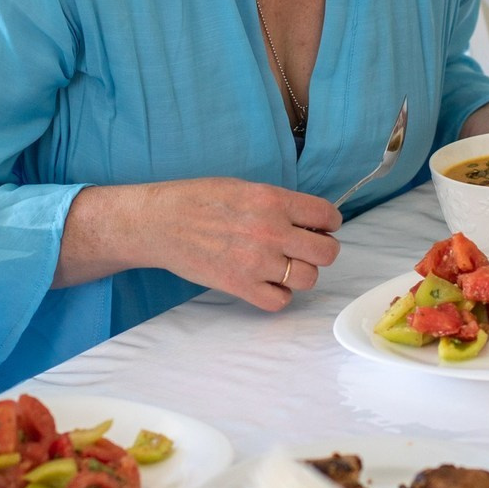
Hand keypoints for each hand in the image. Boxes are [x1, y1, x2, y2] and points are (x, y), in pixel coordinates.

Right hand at [57, 178, 342, 311]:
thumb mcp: (243, 187)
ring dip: (301, 274)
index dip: (329, 222)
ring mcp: (256, 262)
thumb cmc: (197, 199)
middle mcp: (271, 231)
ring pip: (308, 279)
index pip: (327, 215)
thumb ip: (277, 202)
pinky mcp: (240, 286)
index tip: (322, 226)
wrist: (159, 223)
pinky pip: (280, 301)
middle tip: (306, 249)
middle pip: (326, 252)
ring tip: (284, 266)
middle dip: (322, 250)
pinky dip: (278, 295)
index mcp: (273, 200)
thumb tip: (307, 218)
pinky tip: (267, 282)